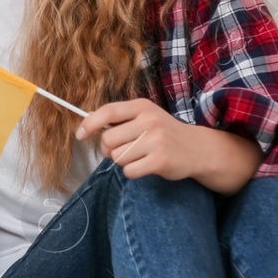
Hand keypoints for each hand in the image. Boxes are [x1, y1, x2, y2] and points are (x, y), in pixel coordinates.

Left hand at [74, 98, 202, 180]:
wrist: (197, 148)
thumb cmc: (163, 132)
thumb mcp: (145, 117)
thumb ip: (120, 119)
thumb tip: (87, 123)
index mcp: (142, 106)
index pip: (108, 112)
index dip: (89, 123)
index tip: (80, 134)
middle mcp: (149, 121)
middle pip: (108, 139)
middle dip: (109, 149)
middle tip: (123, 149)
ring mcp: (156, 141)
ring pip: (118, 157)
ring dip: (124, 161)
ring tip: (140, 156)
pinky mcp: (160, 160)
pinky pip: (129, 171)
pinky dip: (133, 171)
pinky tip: (146, 165)